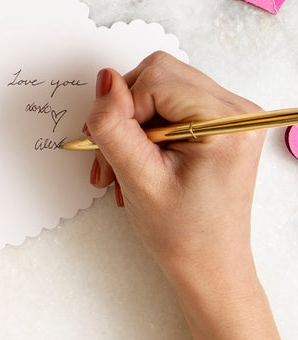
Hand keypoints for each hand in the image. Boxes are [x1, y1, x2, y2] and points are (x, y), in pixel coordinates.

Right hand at [84, 51, 264, 292]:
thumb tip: (105, 78)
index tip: (114, 151)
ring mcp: (226, 113)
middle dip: (124, 112)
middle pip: (157, 74)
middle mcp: (235, 110)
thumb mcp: (138, 178)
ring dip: (128, 121)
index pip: (156, 80)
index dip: (124, 110)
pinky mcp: (214, 120)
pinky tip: (136, 158)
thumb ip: (115, 125)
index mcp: (226, 122)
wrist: (208, 264)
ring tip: (120, 164)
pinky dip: (141, 126)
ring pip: (156, 85)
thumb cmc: (182, 233)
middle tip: (109, 156)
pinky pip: (165, 101)